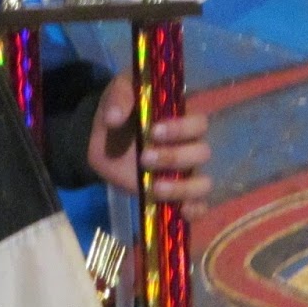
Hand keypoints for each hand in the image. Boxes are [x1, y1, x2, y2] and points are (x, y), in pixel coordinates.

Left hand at [86, 73, 212, 218]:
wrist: (105, 140)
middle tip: (144, 158)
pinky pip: (198, 206)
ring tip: (155, 187)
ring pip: (203, 183)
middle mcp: (188, 146)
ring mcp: (184, 173)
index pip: (198, 124)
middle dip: (174, 157)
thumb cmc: (120, 111)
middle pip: (201, 153)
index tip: (153, 131)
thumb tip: (114, 117)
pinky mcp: (176, 194)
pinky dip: (194, 211)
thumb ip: (118, 99)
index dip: (181, 129)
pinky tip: (180, 211)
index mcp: (180, 119)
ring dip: (182, 187)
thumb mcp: (116, 95)